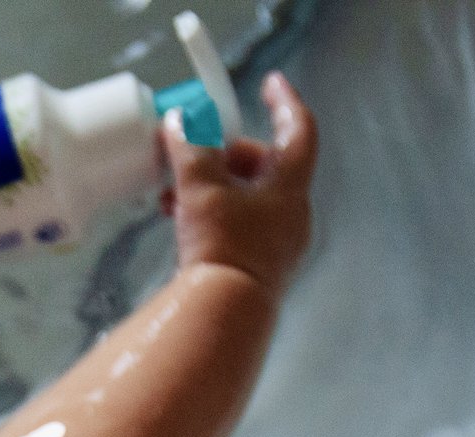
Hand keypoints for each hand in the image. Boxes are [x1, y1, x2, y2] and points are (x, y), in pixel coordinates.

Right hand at [165, 71, 316, 293]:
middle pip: (266, 166)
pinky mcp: (259, 268)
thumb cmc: (223, 247)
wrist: (225, 314)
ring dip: (214, 189)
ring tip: (176, 196)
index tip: (269, 84)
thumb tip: (182, 122)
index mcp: (290, 186)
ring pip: (249, 199)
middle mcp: (293, 214)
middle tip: (195, 154)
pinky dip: (214, 216)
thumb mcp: (201, 188)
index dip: (284, 102)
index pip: (298, 129)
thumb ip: (191, 149)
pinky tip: (184, 224)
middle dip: (228, 155)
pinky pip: (240, 227)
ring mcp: (279, 244)